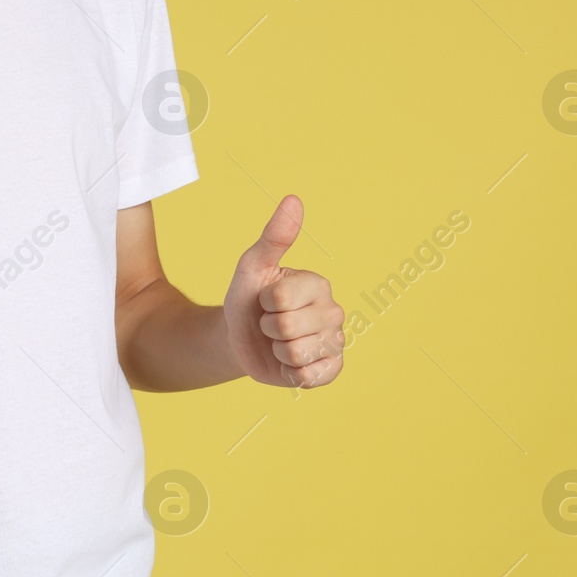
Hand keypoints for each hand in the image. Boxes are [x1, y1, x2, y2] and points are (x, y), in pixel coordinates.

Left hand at [224, 195, 344, 388]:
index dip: (263, 303)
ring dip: (276, 351)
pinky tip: (289, 362)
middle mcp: (333, 311)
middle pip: (286, 327)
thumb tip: (293, 200)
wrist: (241, 338)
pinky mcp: (330, 369)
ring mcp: (335, 342)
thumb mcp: (252, 267)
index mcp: (318, 284)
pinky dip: (289, 372)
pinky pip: (309, 377)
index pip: (280, 298)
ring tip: (278, 342)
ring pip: (295, 353)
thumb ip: (273, 236)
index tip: (265, 301)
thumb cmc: (248, 299)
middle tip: (269, 324)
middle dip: (267, 328)